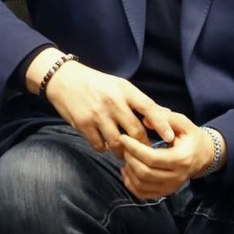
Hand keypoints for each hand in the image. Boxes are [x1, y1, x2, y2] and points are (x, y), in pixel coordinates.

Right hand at [31, 52, 164, 154]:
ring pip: (117, 143)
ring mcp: (98, 114)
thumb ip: (139, 101)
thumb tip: (165, 112)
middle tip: (146, 154)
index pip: (149, 108)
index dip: (162, 124)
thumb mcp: (119, 85)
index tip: (171, 138)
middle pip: (135, 131)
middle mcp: (113, 102)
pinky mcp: (83, 124)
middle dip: (143, 146)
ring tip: (125, 154)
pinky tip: (104, 145)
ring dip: (123, 151)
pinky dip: (104, 148)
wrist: (63, 79)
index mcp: (125, 90)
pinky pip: (99, 145)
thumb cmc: (95, 83)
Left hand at [118, 110, 213, 199]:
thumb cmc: (192, 137)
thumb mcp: (183, 123)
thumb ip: (165, 118)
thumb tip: (144, 120)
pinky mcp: (165, 192)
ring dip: (129, 170)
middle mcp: (177, 177)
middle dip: (130, 158)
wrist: (204, 155)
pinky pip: (143, 193)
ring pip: (141, 185)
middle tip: (124, 146)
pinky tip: (128, 170)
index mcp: (181, 159)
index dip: (134, 149)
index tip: (124, 138)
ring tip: (127, 156)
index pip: (152, 158)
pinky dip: (131, 184)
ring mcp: (171, 187)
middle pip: (145, 173)